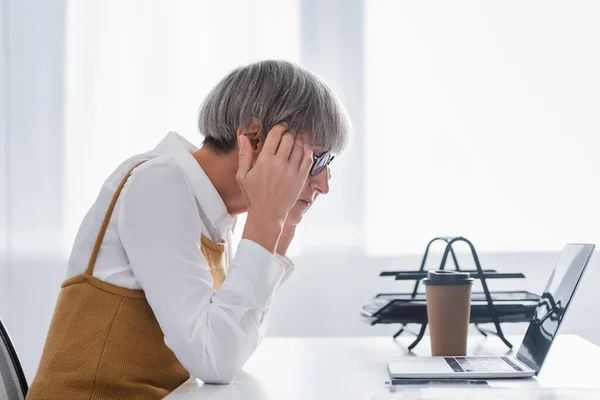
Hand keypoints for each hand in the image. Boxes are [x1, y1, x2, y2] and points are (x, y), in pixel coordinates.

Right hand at [237, 123, 312, 252]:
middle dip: (290, 133)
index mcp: (264, 160)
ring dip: (299, 139)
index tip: (282, 126)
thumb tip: (243, 136)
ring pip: (300, 146)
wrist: (267, 214)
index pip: (275, 135)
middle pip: (289, 138)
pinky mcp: (301, 178)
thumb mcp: (243, 175)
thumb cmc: (253, 195)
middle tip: (290, 133)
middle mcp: (279, 163)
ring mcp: (292, 171)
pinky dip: (308, 150)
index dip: (280, 127)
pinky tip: (305, 148)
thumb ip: (244, 154)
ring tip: (297, 138)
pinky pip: (308, 159)